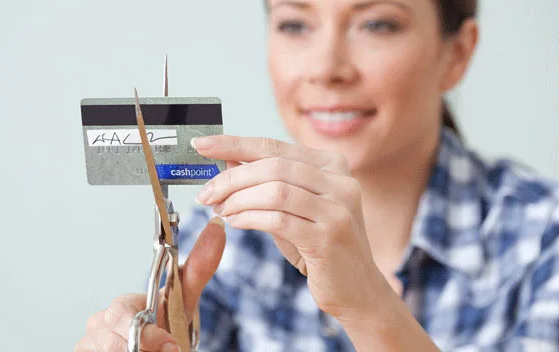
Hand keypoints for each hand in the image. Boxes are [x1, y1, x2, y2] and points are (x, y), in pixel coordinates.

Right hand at [74, 217, 225, 351]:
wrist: (164, 349)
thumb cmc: (170, 327)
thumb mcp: (185, 300)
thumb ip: (199, 268)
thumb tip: (216, 228)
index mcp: (120, 305)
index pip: (122, 314)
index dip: (149, 334)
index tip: (172, 344)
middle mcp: (100, 322)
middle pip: (116, 340)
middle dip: (146, 348)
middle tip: (168, 350)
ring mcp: (91, 343)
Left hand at [192, 136, 388, 321]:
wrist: (357, 287)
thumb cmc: (319, 245)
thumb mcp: (292, 207)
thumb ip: (264, 182)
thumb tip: (226, 160)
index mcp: (332, 165)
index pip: (274, 146)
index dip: (234, 143)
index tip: (201, 145)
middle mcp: (340, 180)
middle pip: (272, 166)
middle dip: (231, 179)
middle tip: (206, 193)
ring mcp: (338, 208)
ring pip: (275, 190)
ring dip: (238, 200)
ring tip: (220, 210)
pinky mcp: (329, 236)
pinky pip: (279, 219)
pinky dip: (249, 218)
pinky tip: (236, 222)